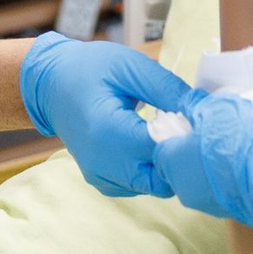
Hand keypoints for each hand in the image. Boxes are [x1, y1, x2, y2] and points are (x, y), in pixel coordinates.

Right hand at [20, 33, 189, 196]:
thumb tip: (203, 108)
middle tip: (182, 127)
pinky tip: (148, 144)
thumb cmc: (90, 69)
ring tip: (164, 132)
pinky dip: (150, 170)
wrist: (50, 84)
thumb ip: (168, 89)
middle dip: (179, 157)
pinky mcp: (101, 181)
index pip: (163, 151)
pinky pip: (138, 186)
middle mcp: (102, 162)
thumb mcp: (130, 66)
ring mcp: (100, 175)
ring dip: (166, 165)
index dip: (186, 137)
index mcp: (108, 131)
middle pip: (162, 179)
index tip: (195, 118)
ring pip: (153, 186)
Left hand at [152, 89, 252, 228]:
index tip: (194, 126)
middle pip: (180, 166)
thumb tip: (187, 104)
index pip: (160, 148)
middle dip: (193, 153)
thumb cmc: (237, 139)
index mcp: (170, 161)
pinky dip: (227, 180)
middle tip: (216, 137)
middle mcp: (181, 187)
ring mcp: (204, 204)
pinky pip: (220, 191)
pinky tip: (244, 168)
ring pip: (200, 180)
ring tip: (234, 152)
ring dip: (211, 167)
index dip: (176, 135)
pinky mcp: (225, 213)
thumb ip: (195, 106)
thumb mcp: (214, 108)